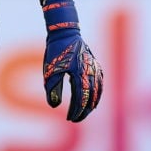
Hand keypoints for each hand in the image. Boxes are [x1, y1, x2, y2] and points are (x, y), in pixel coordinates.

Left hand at [42, 0, 102, 121]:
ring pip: (98, 91)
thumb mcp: (50, 69)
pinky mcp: (95, 64)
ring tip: (85, 112)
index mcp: (79, 74)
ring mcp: (95, 68)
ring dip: (92, 103)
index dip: (76, 111)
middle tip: (76, 119)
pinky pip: (100, 82)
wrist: (65, 32)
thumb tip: (54, 106)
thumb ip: (52, 88)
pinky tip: (93, 98)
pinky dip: (98, 93)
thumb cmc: (56, 50)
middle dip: (84, 110)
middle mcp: (90, 72)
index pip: (81, 98)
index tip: (70, 119)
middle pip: (91, 97)